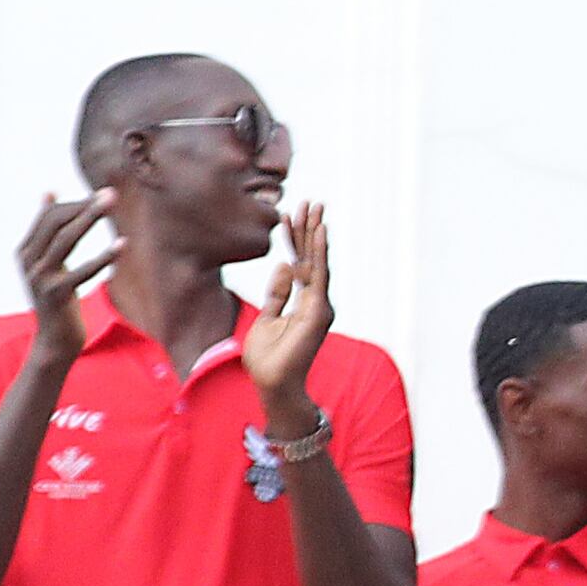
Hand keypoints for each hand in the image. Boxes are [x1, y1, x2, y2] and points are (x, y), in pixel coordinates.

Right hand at [16, 191, 114, 365]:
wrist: (54, 340)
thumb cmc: (57, 298)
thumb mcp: (48, 262)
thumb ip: (48, 232)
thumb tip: (49, 193)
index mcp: (25, 251)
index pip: (49, 216)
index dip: (74, 203)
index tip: (100, 194)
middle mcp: (28, 261)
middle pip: (56, 222)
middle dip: (84, 206)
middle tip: (112, 193)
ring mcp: (40, 277)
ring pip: (66, 239)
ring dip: (90, 218)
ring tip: (112, 203)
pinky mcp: (57, 294)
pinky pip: (83, 271)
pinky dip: (104, 257)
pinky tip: (123, 244)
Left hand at [247, 202, 335, 410]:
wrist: (273, 384)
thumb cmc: (268, 359)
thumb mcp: (266, 318)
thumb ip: (277, 293)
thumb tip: (284, 265)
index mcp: (302, 302)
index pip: (299, 263)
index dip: (293, 240)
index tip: (286, 215)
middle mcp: (316, 300)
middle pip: (311, 258)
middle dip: (308, 230)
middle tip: (309, 202)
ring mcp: (320, 305)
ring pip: (317, 261)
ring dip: (316, 234)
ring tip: (314, 208)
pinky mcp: (318, 310)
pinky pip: (319, 275)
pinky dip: (319, 252)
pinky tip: (320, 232)